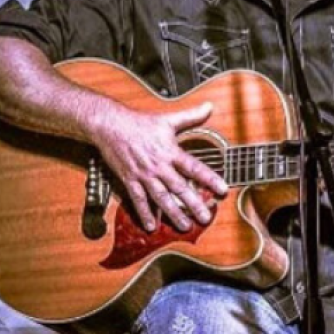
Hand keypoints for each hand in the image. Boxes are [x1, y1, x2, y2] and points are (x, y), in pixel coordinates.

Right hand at [84, 101, 227, 231]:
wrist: (110, 126)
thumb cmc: (140, 123)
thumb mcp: (168, 119)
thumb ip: (191, 116)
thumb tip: (209, 106)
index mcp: (170, 152)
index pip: (194, 167)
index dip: (210, 178)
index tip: (222, 189)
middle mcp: (159, 166)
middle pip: (180, 188)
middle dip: (194, 204)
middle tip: (205, 217)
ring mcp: (144, 175)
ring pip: (161, 198)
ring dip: (173, 213)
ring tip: (185, 226)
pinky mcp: (130, 180)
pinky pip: (138, 200)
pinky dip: (145, 213)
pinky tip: (152, 226)